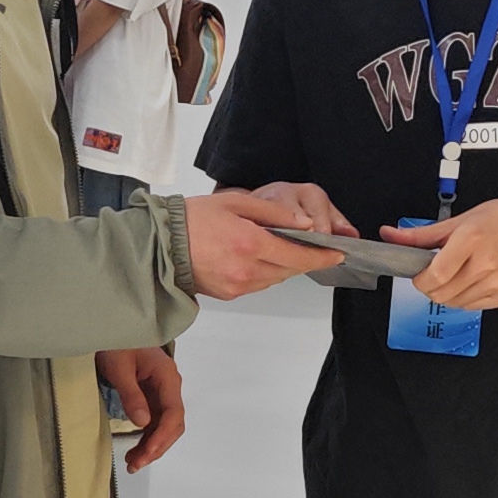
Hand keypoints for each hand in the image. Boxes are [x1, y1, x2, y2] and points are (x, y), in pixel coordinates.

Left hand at [99, 346, 183, 469]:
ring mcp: (162, 393)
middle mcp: (169, 387)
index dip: (162, 436)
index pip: (173, 413)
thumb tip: (142, 423)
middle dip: (157, 446)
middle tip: (136, 463)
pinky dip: (147, 438)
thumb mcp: (119, 368)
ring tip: (133, 463)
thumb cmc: (117, 343)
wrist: (113, 329)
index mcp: (167, 377)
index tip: (147, 452)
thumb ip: (131, 394)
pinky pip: (155, 423)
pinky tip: (136, 451)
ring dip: (152, 447)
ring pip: (165, 427)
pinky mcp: (152, 397)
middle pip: (173, 424)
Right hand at [183, 188, 344, 298]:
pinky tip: (253, 257)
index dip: (322, 257)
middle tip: (309, 245)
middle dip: (302, 259)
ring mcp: (238, 285)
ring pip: (275, 278)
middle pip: (290, 270)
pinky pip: (258, 284)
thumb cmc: (193, 219)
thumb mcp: (236, 203)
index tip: (337, 255)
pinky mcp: (230, 294)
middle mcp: (248, 270)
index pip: (299, 256)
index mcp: (251, 243)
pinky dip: (263, 272)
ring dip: (282, 265)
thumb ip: (274, 214)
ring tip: (275, 247)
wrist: (160, 245)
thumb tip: (304, 225)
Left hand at [387, 194, 497, 312]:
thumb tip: (391, 236)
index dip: (420, 280)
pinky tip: (471, 280)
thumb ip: (422, 235)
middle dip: (429, 288)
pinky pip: (471, 307)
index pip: (436, 274)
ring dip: (446, 294)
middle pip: (441, 294)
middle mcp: (485, 263)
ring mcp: (496, 282)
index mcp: (471, 239)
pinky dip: (463, 298)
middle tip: (434, 274)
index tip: (418, 275)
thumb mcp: (459, 220)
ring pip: (454, 303)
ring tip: (456, 274)